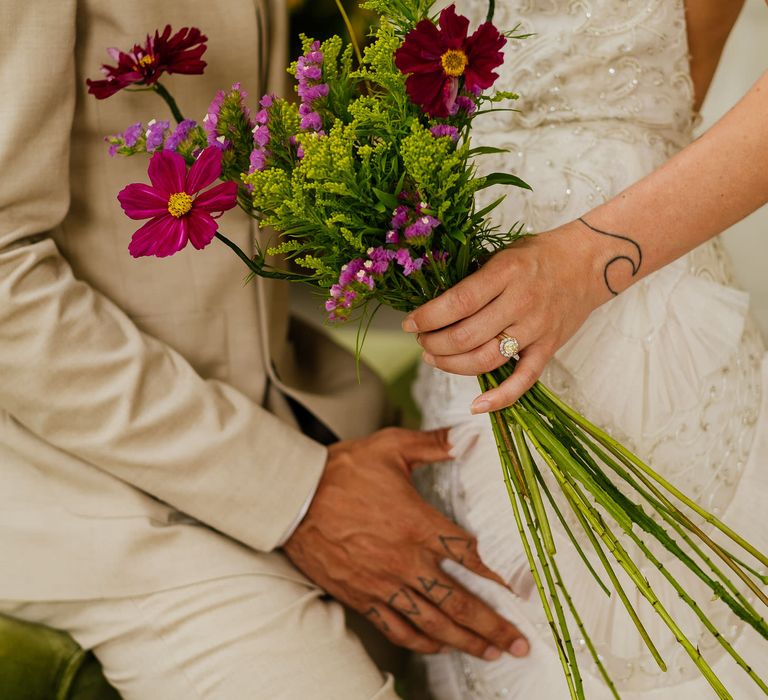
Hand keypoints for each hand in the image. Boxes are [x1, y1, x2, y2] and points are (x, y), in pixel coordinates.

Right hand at [283, 427, 529, 659]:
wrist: (293, 497)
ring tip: (490, 653)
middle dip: (493, 625)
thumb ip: (434, 444)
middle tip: (519, 643)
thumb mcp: (391, 446)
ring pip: (433, 624)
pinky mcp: (361, 596)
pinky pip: (396, 628)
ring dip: (465, 641)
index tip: (524, 593)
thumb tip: (470, 434)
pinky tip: (438, 646)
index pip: (470, 557)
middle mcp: (406, 561)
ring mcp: (384, 583)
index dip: (501, 577)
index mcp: (419, 525)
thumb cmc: (342, 470)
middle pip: (459, 603)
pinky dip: (421, 642)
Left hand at [403, 222, 606, 411]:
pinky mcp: (549, 348)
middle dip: (434, 343)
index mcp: (505, 272)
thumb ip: (472, 278)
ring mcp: (536, 329)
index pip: (458, 303)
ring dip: (452, 365)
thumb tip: (429, 302)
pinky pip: (524, 380)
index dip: (428, 317)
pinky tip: (475, 406)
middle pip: (466, 336)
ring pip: (486, 360)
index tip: (410, 323)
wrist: (588, 262)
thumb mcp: (500, 254)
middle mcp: (521, 302)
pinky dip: (500, 398)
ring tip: (434, 357)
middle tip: (421, 340)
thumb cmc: (537, 256)